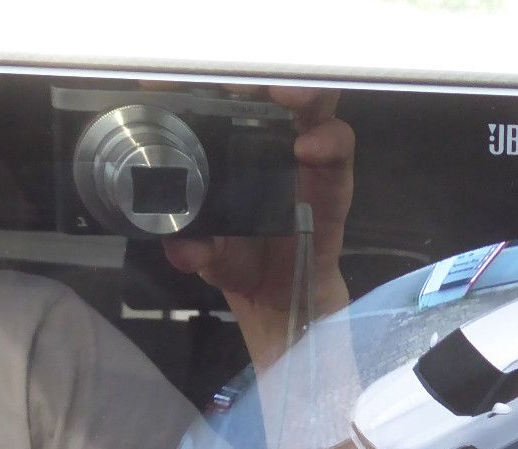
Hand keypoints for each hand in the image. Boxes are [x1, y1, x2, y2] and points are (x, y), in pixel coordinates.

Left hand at [162, 87, 353, 363]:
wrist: (280, 304)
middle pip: (274, 90)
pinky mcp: (334, 185)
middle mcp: (271, 146)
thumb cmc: (242, 265)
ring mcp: (307, 162)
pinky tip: (308, 149)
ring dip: (303, 93)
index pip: (224, 100)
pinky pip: (339, 153)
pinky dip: (328, 144)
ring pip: (315, 107)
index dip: (205, 81)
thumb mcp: (208, 256)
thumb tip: (183, 248)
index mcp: (233, 150)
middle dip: (261, 74)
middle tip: (241, 75)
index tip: (178, 78)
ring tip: (285, 95)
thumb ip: (194, 249)